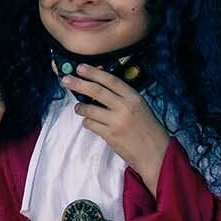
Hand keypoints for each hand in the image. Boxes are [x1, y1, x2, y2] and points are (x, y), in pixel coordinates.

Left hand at [62, 66, 169, 193]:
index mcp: (134, 97)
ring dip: (80, 107)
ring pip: (89, 109)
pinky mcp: (110, 135)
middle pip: (96, 91)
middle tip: (65, 79)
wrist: (155, 152)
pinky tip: (90, 122)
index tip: (80, 67)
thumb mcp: (140, 107)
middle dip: (78, 83)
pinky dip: (87, 122)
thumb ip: (123, 97)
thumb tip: (99, 87)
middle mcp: (124, 107)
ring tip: (78, 107)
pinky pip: (90, 124)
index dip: (94, 72)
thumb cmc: (148, 129)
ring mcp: (116, 121)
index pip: (110, 80)